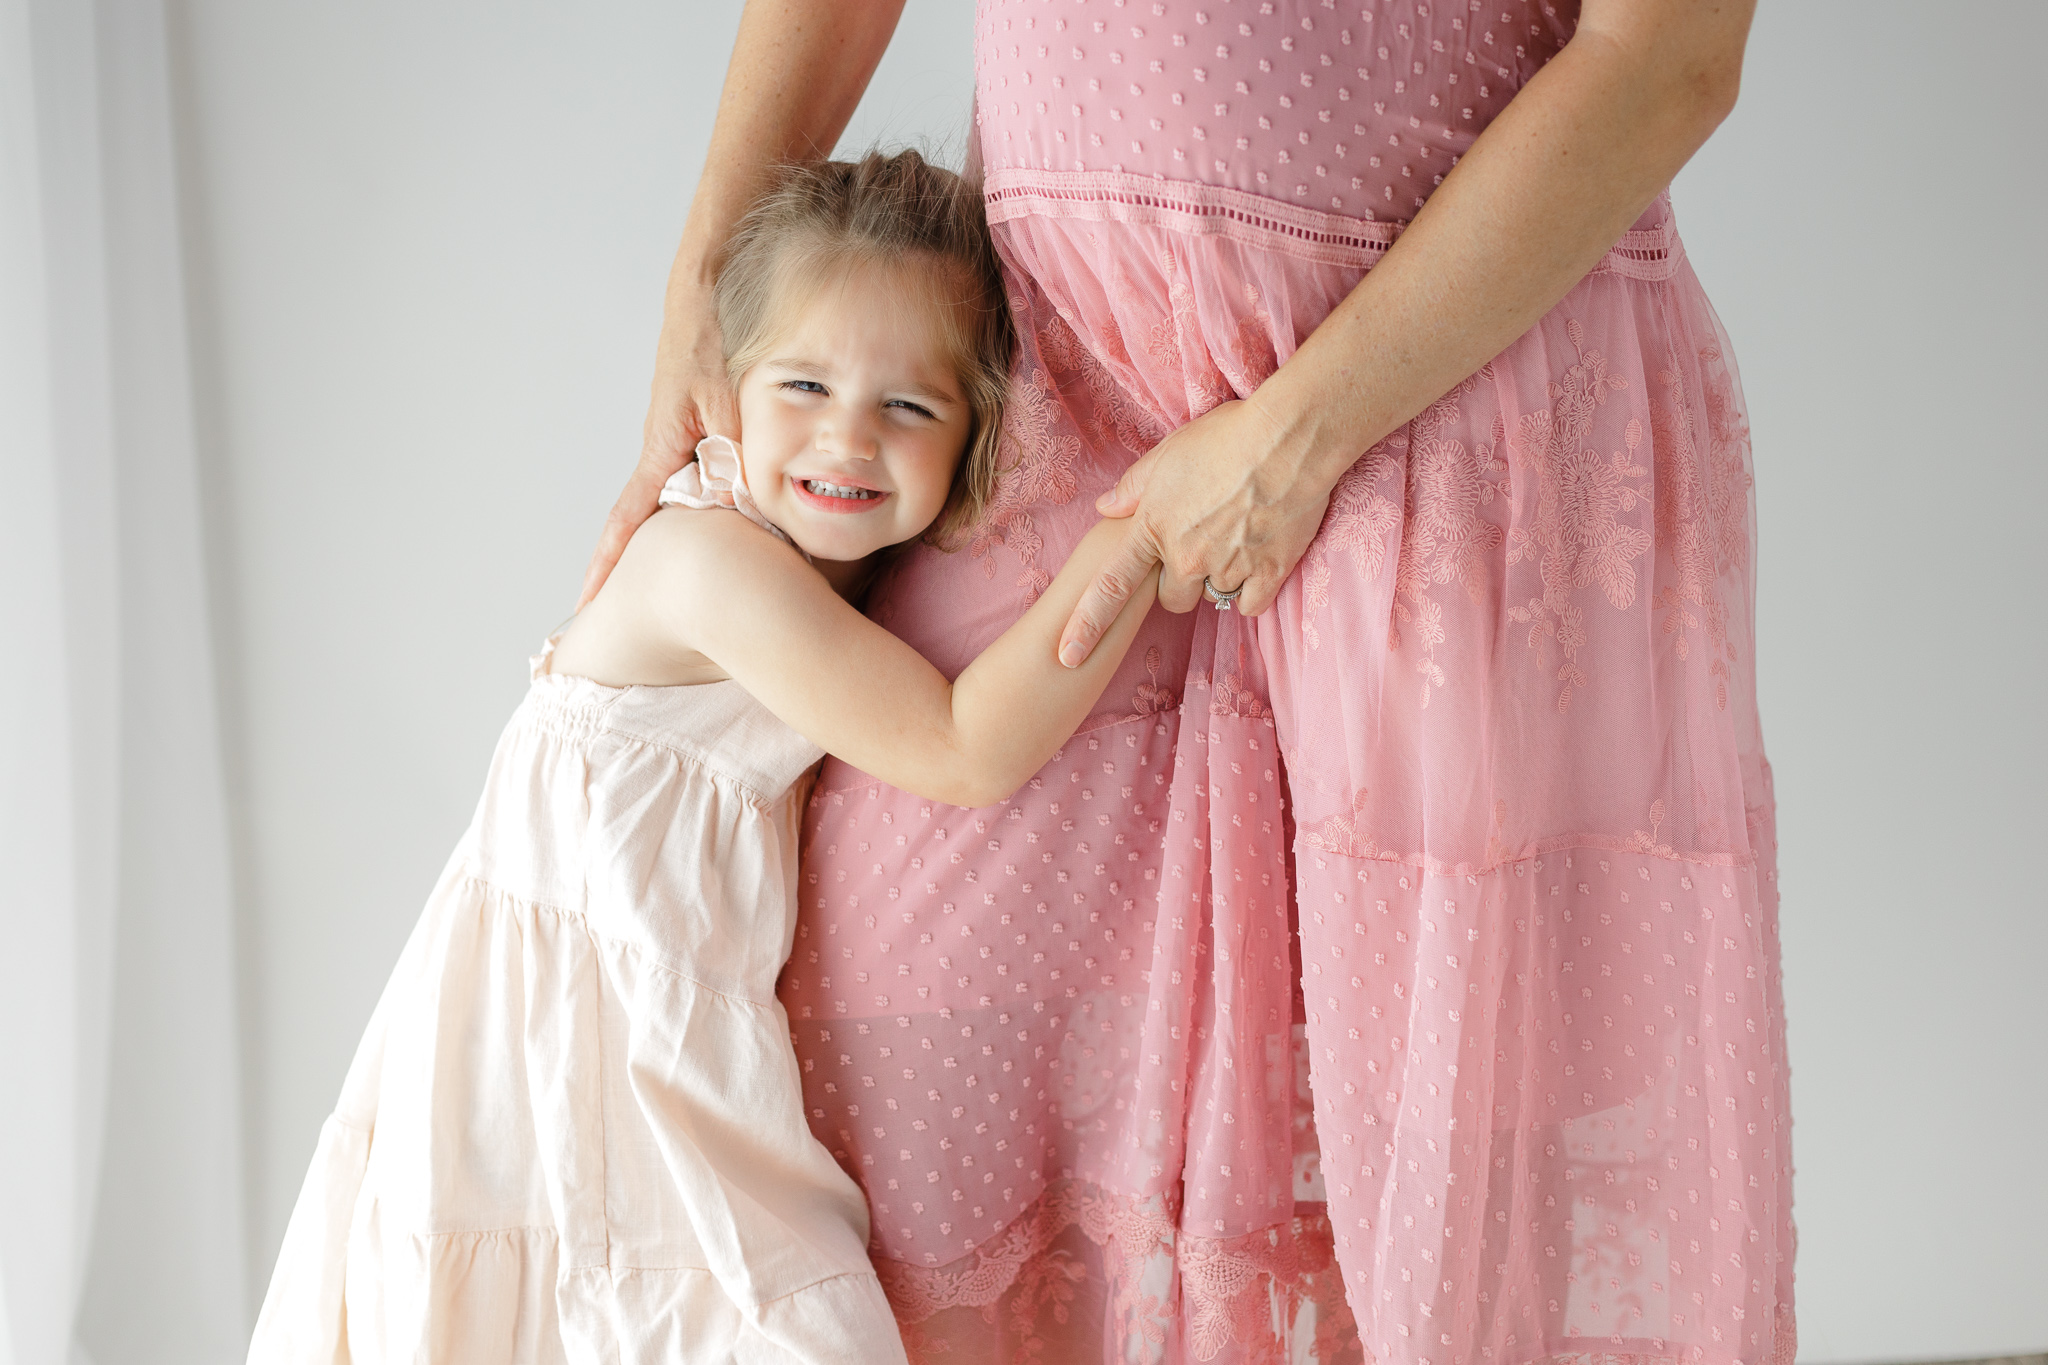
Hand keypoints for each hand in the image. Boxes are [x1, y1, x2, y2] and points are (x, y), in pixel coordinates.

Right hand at [576, 281, 738, 608]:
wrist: (705, 295)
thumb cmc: (709, 340)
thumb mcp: (726, 399)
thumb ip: (735, 451)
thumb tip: (745, 504)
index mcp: (662, 449)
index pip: (628, 517)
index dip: (610, 561)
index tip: (589, 600)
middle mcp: (665, 452)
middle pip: (655, 521)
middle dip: (639, 565)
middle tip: (626, 611)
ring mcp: (680, 443)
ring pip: (686, 503)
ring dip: (685, 536)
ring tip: (686, 582)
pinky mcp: (698, 432)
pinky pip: (703, 478)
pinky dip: (714, 502)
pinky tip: (736, 520)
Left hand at [1057, 397, 1332, 665]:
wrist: (1288, 440)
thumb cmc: (1226, 436)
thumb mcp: (1168, 452)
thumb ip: (1134, 486)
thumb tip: (1106, 508)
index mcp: (1154, 527)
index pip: (1111, 585)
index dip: (1086, 624)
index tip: (1067, 657)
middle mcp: (1186, 555)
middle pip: (1173, 600)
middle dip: (1182, 583)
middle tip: (1203, 547)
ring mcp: (1228, 567)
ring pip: (1214, 598)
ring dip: (1221, 579)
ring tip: (1240, 535)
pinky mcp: (1268, 573)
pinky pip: (1249, 605)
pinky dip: (1253, 590)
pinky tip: (1260, 558)